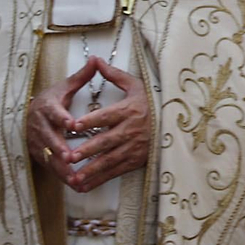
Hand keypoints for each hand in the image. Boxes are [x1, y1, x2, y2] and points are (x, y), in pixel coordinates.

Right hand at [26, 57, 98, 181]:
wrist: (27, 115)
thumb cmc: (52, 101)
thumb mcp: (64, 88)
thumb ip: (81, 77)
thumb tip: (96, 58)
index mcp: (47, 107)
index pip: (54, 113)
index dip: (62, 118)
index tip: (72, 124)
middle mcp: (40, 126)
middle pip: (49, 138)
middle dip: (59, 148)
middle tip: (70, 156)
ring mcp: (37, 142)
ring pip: (49, 155)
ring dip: (60, 167)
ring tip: (73, 177)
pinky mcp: (39, 155)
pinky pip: (50, 167)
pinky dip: (61, 176)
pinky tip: (74, 184)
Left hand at [64, 58, 151, 192]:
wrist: (174, 121)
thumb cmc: (151, 101)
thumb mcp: (136, 85)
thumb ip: (114, 75)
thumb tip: (96, 60)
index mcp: (129, 110)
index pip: (106, 116)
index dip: (90, 121)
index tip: (74, 126)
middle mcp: (132, 130)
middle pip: (107, 141)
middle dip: (88, 150)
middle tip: (70, 156)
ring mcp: (135, 147)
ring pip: (110, 160)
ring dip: (92, 170)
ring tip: (75, 177)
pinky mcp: (136, 160)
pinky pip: (116, 171)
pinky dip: (100, 179)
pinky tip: (84, 185)